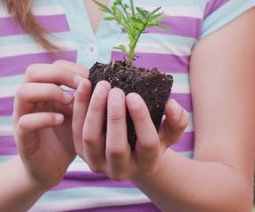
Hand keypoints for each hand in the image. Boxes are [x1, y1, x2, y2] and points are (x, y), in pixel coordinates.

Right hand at [13, 60, 87, 188]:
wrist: (50, 166)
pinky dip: (44, 118)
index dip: (71, 67)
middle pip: (33, 71)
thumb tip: (105, 79)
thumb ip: (84, 97)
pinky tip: (60, 120)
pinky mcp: (21, 136)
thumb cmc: (65, 136)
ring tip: (70, 101)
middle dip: (59, 74)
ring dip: (49, 92)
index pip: (51, 66)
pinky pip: (25, 121)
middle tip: (81, 85)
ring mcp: (21, 116)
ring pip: (23, 92)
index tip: (90, 77)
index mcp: (43, 89)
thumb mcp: (78, 113)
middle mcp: (29, 99)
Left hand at [71, 78, 189, 180]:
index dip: (141, 120)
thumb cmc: (154, 135)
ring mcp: (98, 163)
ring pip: (92, 139)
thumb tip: (171, 105)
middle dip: (115, 116)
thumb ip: (177, 120)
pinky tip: (84, 85)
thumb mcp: (170, 131)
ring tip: (102, 86)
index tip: (134, 95)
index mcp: (147, 164)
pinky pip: (77, 130)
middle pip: (116, 147)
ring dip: (95, 110)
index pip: (147, 144)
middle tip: (115, 90)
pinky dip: (79, 107)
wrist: (130, 151)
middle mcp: (121, 170)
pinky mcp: (81, 153)